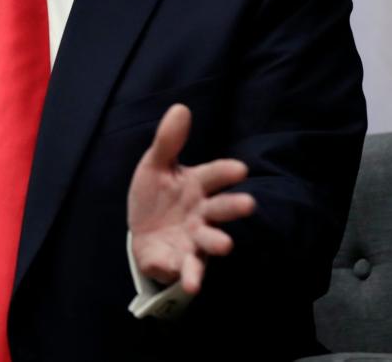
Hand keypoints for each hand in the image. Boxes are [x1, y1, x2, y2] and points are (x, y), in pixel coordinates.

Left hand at [127, 104, 255, 294]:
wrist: (142, 231)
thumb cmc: (157, 196)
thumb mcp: (155, 165)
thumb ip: (168, 141)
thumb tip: (180, 107)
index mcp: (197, 186)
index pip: (214, 176)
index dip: (225, 172)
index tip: (239, 169)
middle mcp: (202, 213)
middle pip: (220, 209)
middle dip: (233, 207)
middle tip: (248, 204)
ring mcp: (194, 239)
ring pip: (209, 241)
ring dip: (217, 243)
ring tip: (225, 245)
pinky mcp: (181, 261)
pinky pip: (187, 269)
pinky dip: (190, 276)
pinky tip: (191, 283)